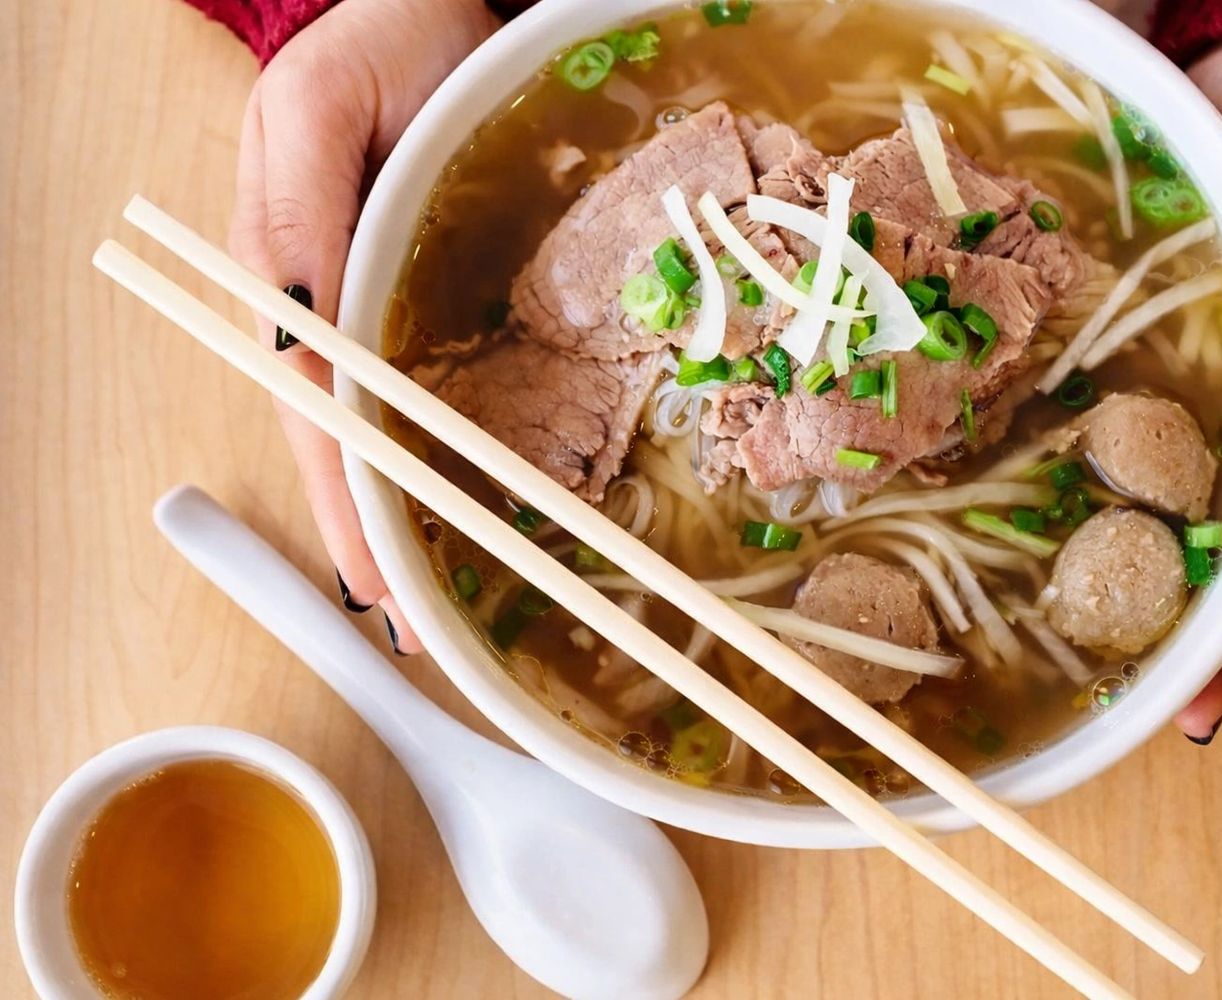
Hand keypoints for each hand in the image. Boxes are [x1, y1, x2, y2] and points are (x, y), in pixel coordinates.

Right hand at [229, 0, 496, 652]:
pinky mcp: (398, 296)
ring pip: (364, 425)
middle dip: (362, 532)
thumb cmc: (384, 43)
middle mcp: (314, 300)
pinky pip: (403, 389)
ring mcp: (358, 303)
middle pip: (330, 438)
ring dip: (387, 511)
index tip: (372, 575)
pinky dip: (419, 455)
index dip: (343, 496)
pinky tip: (444, 502)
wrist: (428, 14)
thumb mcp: (326, 107)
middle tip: (403, 623)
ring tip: (418, 596)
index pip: (309, 406)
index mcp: (284, 263)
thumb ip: (306, 216)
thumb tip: (303, 337)